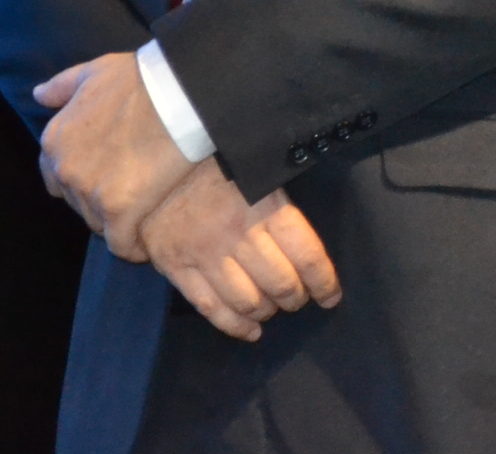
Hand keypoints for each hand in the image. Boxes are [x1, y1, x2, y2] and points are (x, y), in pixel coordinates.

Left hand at [35, 52, 193, 260]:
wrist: (179, 93)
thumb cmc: (141, 79)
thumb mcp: (95, 72)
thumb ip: (61, 86)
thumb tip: (37, 96)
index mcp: (55, 139)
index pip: (56, 177)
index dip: (84, 177)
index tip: (110, 175)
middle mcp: (65, 170)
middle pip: (77, 203)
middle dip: (99, 201)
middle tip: (132, 191)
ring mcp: (90, 193)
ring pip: (98, 223)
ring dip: (117, 223)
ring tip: (143, 216)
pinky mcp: (120, 210)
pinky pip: (121, 243)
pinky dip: (132, 247)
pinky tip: (145, 247)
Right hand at [139, 159, 340, 340]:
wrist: (164, 164)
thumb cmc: (224, 168)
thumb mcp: (264, 178)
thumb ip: (284, 214)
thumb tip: (311, 255)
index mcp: (266, 208)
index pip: (307, 255)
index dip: (323, 282)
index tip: (331, 296)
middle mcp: (239, 234)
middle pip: (280, 283)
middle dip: (295, 299)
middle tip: (298, 299)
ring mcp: (205, 253)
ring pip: (247, 301)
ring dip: (267, 312)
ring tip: (273, 309)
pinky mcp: (175, 267)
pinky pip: (209, 307)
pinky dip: (233, 326)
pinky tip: (250, 332)